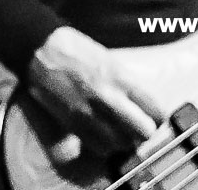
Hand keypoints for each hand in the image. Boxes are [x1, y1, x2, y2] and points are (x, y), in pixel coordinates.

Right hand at [21, 26, 164, 165]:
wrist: (39, 49)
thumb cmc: (74, 48)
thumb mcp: (108, 58)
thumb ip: (125, 82)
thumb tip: (140, 103)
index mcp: (120, 78)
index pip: (156, 110)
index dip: (157, 116)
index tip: (153, 116)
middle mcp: (108, 98)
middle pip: (144, 132)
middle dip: (144, 131)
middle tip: (139, 126)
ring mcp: (90, 113)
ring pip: (123, 143)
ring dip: (124, 140)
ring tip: (119, 130)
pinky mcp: (74, 123)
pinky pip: (100, 147)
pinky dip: (105, 145)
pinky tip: (102, 133)